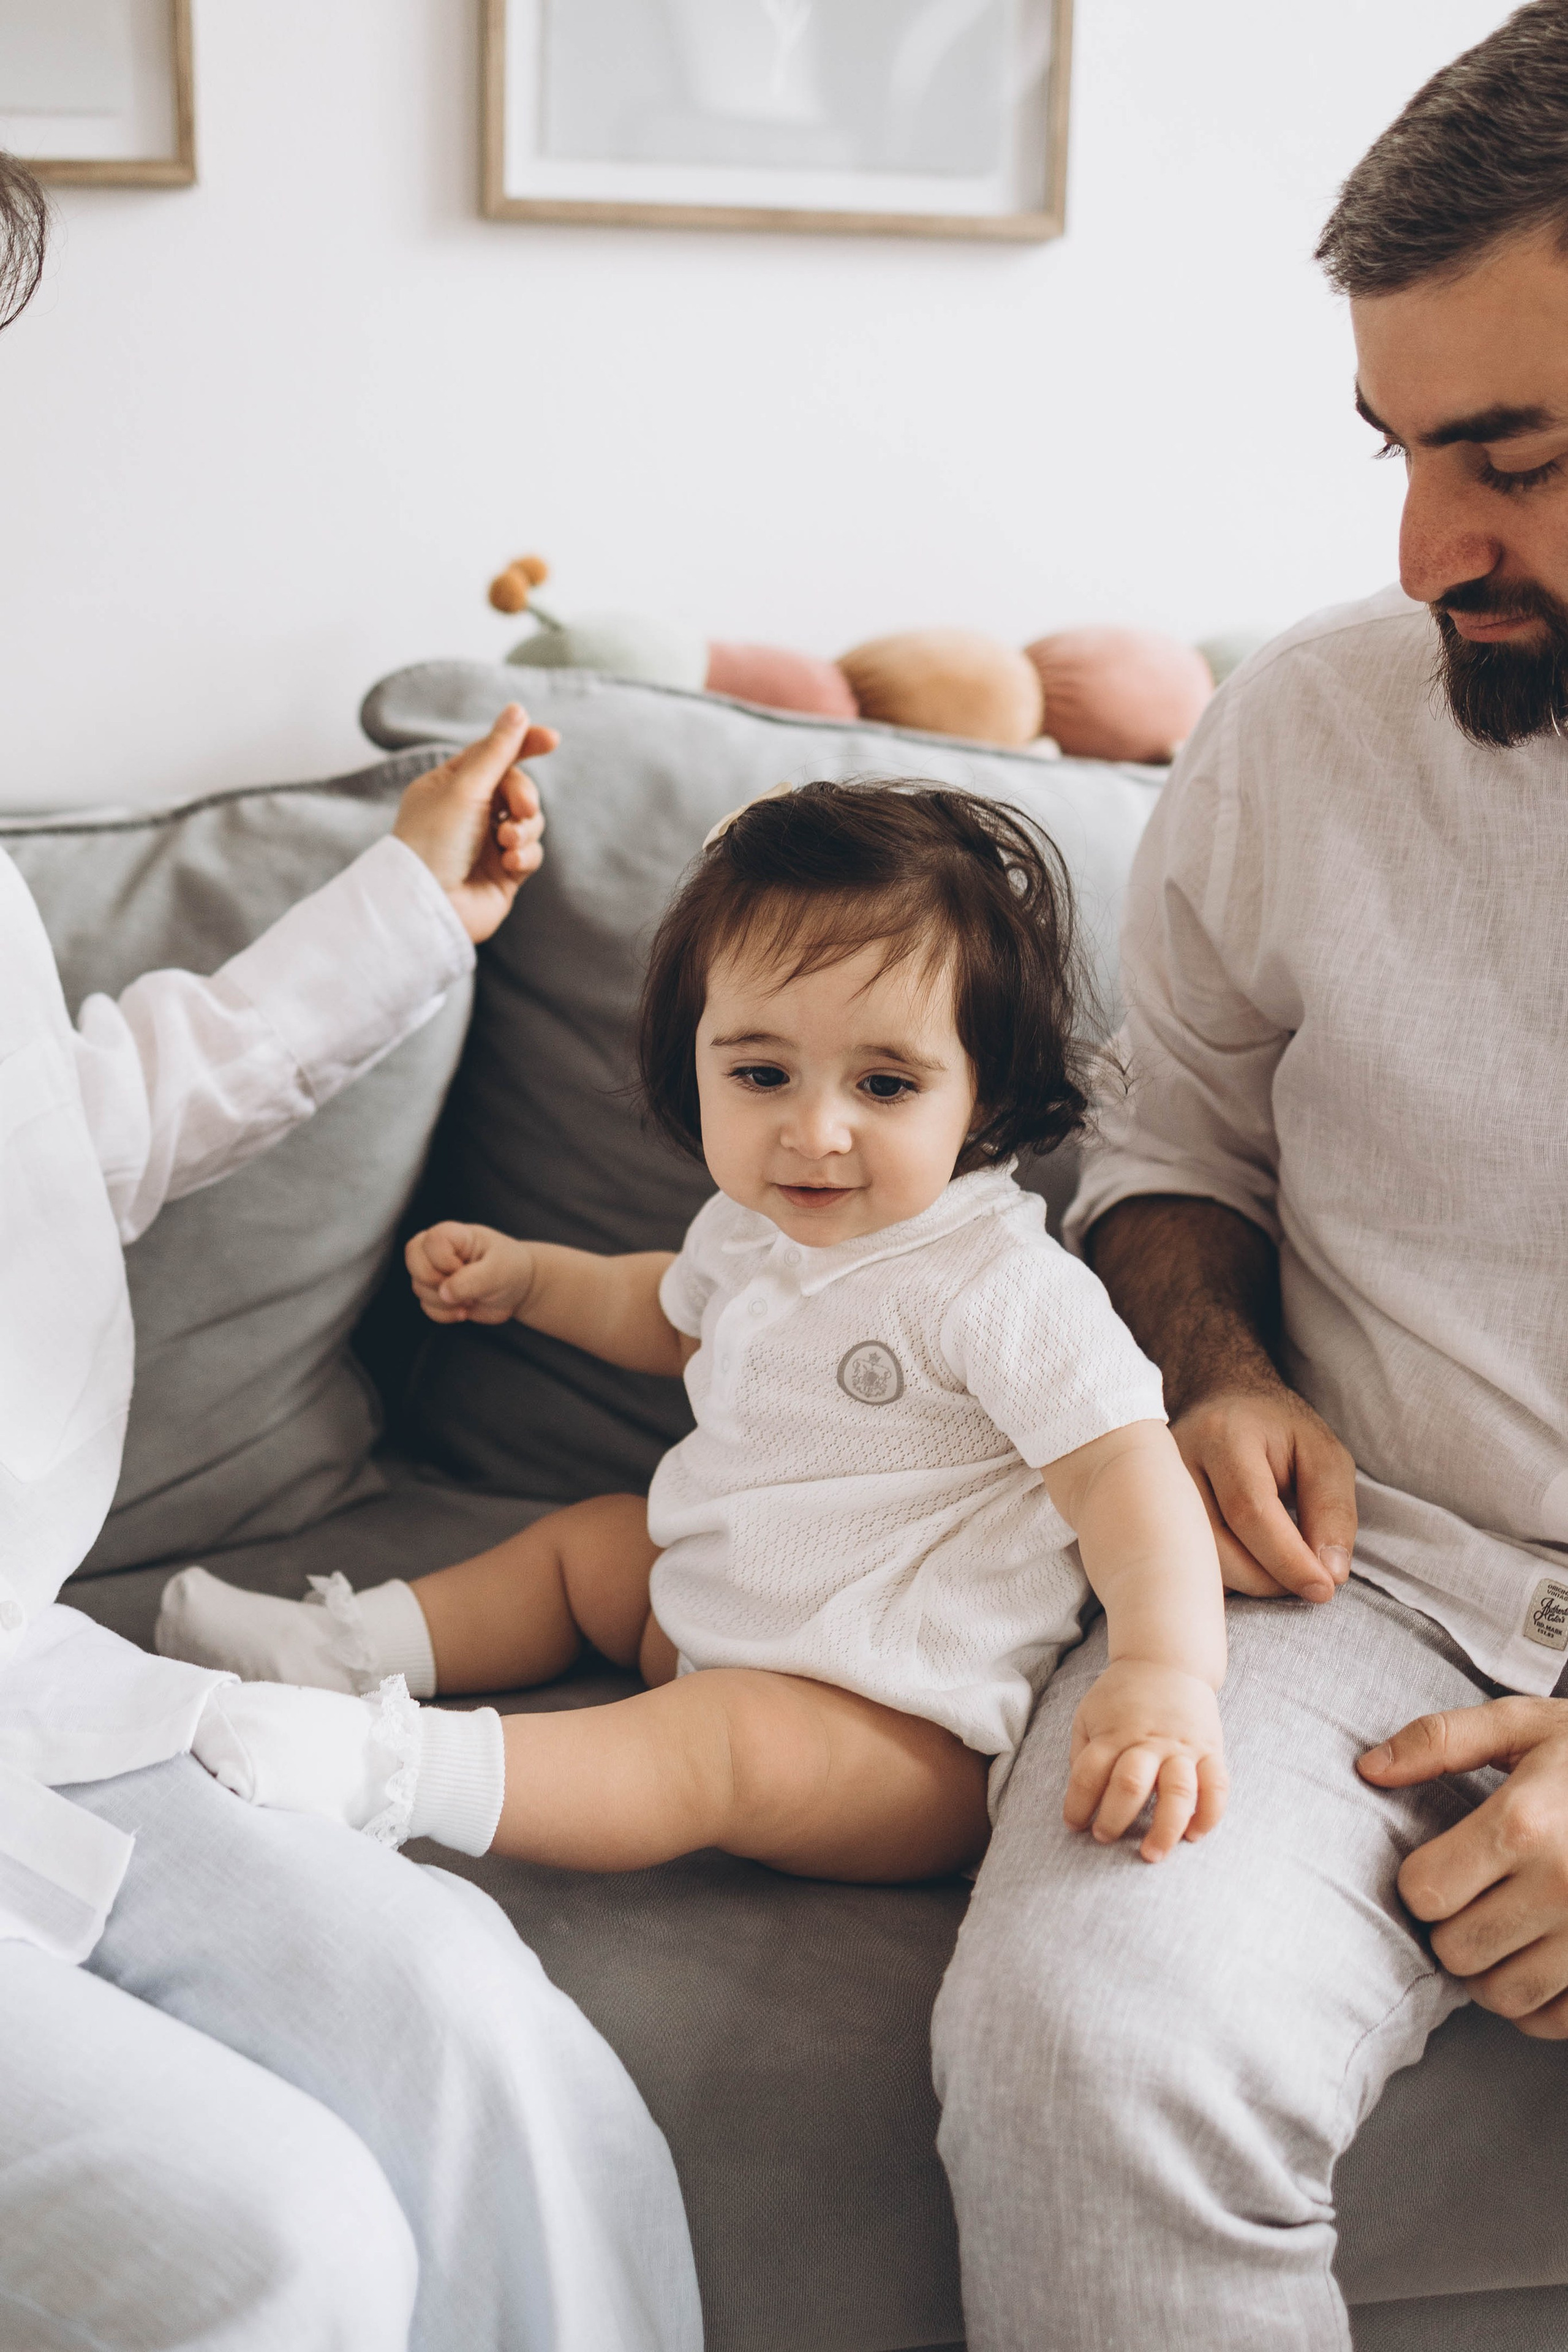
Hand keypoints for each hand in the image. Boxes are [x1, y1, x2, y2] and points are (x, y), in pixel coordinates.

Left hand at [392, 704, 555, 942]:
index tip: (552, 739)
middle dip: (524, 796)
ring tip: (507, 844)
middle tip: (520, 810)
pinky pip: (530, 853)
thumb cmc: (433, 844)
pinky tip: (510, 865)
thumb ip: (497, 751)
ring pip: (530, 821)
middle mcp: (469, 813)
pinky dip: (525, 856)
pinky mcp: (504, 873)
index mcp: (450, 786)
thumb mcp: (465, 788)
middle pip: (517, 787)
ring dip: (524, 830)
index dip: (523, 744)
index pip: (493, 755)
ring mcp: (487, 844)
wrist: (428, 906)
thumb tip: (518, 710)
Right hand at [406, 1222, 535, 1324]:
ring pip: (419, 1288)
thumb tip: (444, 1293)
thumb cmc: (511, 1269)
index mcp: (455, 1235)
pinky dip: (444, 1314)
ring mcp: (436, 1272)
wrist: (518, 1289)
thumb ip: (472, 1280)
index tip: (464, 1268)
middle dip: (435, 1282)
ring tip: (471, 1299)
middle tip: (462, 1288)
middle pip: (413, 1260)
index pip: (430, 1241)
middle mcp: (440, 1250)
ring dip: (444, 1302)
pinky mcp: (437, 1293)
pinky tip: (464, 1310)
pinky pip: (425, 1307)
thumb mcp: (498, 1271)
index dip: (442, 1261)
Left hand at [1064, 1659, 1227, 1862]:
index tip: (1074, 1825)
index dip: (1078, 1804)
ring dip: (1165, 1828)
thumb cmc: (1121, 1696)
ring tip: (1152, 1854)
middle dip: (1116, 1818)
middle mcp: (1148, 1741)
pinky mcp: (1210, 1749)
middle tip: (1105, 1838)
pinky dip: (1209, 1814)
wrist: (1166, 1662)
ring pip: (1178, 1791)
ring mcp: (1182, 1746)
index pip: (1089, 1774)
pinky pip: (1217, 1786)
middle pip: (1131, 1784)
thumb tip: (1082, 1797)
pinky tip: (1194, 1835)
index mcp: (1113, 1733)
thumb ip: (1083, 1754)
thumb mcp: (1089, 1714)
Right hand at [1173, 1379, 1356, 1602]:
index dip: (1288, 1559)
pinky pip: (1184, 1563)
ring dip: (1247, 1582)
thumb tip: (1328, 1575)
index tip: (1324, 1589)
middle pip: (1217, 1544)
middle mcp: (1176, 1462)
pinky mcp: (1149, 1514)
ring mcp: (1154, 1490)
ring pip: (1195, 1562)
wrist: (1222, 1403)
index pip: (1250, 1510)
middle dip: (1268, 1579)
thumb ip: (1331, 1511)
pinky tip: (1249, 1563)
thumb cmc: (1278, 1432)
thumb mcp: (1323, 1456)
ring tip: (1280, 1569)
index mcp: (1223, 1436)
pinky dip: (1223, 1577)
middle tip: (1307, 1581)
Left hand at [1359, 1696, 1567, 2037]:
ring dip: (1491, 1969)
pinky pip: (1552, 2022)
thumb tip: (1369, 1768)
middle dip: (1453, 1927)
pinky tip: (1543, 1956)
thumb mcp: (1525, 1725)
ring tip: (1507, 1927)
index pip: (1423, 1892)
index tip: (1446, 1864)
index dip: (1424, 1880)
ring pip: (1500, 1997)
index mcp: (1525, 1824)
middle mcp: (1563, 1888)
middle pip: (1456, 1951)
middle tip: (1477, 1898)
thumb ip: (1442, 1740)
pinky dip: (1537, 2002)